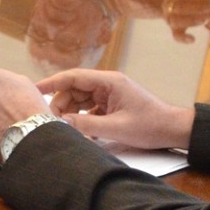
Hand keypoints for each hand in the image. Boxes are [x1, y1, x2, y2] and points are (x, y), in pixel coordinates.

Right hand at [36, 69, 192, 149]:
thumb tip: (61, 124)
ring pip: (81, 100)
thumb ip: (86, 125)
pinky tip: (85, 133)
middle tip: (53, 121)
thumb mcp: (116, 128)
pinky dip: (84, 119)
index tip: (34, 90)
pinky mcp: (112, 105)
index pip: (73, 77)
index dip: (52, 82)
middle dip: (61, 104)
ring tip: (68, 129)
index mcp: (109, 82)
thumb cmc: (151, 125)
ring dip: (73, 113)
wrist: (174, 130)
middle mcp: (107, 84)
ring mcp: (110, 95)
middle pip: (74, 89)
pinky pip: (90, 109)